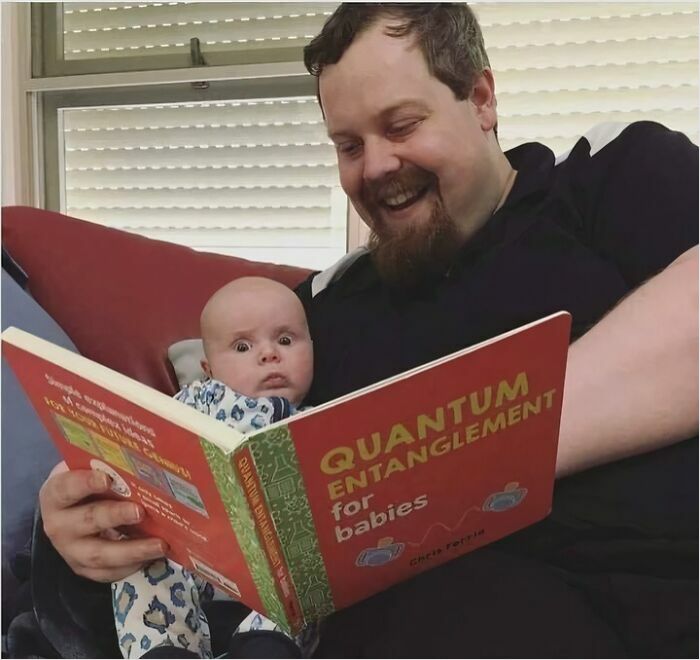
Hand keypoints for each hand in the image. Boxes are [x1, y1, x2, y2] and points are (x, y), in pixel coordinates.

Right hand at [39, 462, 166, 581]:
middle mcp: (59, 525)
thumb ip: (107, 464)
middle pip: (87, 521)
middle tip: (140, 511)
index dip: (85, 483)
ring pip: (100, 554)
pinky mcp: (84, 570)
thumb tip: (142, 454)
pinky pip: (108, 573)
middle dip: (115, 517)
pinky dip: (132, 566)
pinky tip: (153, 556)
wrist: (72, 512)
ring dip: (132, 550)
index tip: (106, 479)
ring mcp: (71, 551)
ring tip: (159, 544)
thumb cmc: (88, 484)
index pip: (67, 488)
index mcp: (56, 494)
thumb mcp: (90, 470)